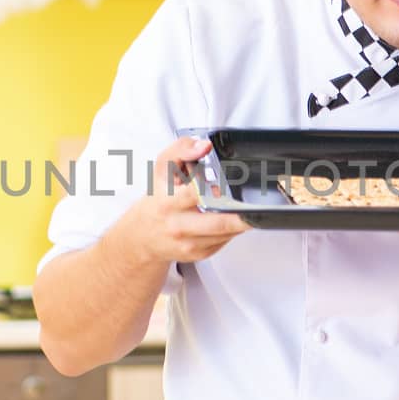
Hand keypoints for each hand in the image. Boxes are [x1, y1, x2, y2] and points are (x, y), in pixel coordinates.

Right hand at [123, 136, 247, 264]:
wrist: (143, 234)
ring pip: (225, 234)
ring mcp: (188, 243)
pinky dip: (230, 230)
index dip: (212, 188)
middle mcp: (178, 225)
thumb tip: (204, 145)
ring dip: (238, 221)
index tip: (226, 185)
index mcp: (169, 201)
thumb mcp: (163, 168)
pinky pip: (223, 242)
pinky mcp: (197, 254)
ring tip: (240, 208)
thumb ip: (181, 149)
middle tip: (255, 208)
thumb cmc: (158, 198)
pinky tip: (226, 219)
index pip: (194, 195)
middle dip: (241, 217)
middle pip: (218, 224)